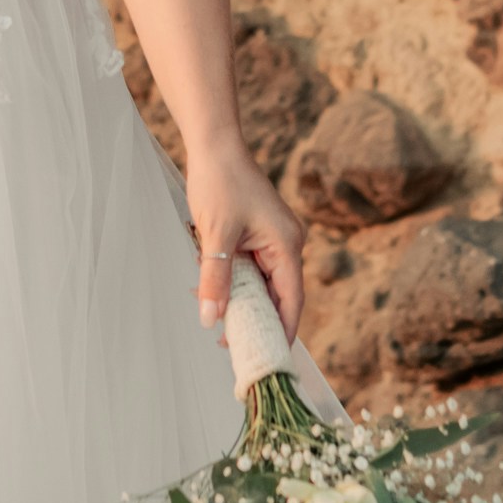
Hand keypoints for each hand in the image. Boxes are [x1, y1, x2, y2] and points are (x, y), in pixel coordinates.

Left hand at [188, 144, 307, 344]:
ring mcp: (273, 240)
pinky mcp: (258, 235)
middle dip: (256, 320)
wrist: (214, 146)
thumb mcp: (215, 236)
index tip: (268, 357)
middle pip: (277, 296)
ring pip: (261, 283)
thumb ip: (215, 279)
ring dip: (241, 301)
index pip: (291, 300)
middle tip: (231, 346)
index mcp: (287, 245)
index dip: (281, 330)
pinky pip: (251, 269)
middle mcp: (286, 245)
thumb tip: (210, 319)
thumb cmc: (219, 182)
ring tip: (216, 321)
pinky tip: (212, 290)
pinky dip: (235, 282)